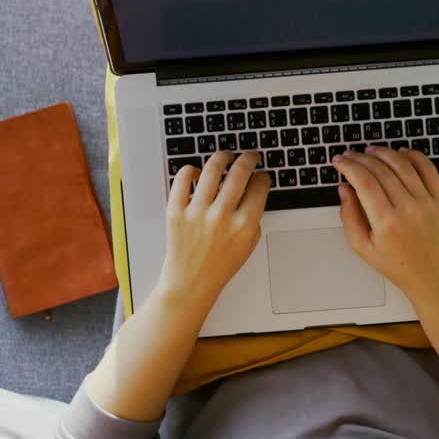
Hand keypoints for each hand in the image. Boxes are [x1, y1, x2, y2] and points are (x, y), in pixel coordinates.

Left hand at [161, 151, 269, 304]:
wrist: (191, 283)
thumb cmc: (220, 265)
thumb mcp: (249, 245)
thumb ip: (254, 217)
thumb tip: (254, 189)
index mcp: (244, 226)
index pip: (259, 187)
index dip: (263, 176)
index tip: (261, 174)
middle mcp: (221, 217)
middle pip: (240, 172)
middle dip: (249, 159)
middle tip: (249, 156)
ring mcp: (197, 213)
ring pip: (212, 169)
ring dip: (222, 157)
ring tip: (225, 157)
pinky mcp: (176, 212)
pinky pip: (182, 179)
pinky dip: (190, 170)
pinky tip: (197, 172)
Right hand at [331, 146, 438, 300]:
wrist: (431, 275)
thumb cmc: (397, 264)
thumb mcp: (362, 248)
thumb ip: (349, 217)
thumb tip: (344, 189)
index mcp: (386, 222)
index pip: (364, 181)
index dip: (348, 166)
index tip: (339, 161)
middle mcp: (408, 209)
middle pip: (381, 170)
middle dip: (361, 158)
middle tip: (350, 155)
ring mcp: (426, 202)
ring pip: (403, 165)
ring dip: (383, 153)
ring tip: (370, 151)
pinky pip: (427, 169)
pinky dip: (414, 156)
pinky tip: (401, 153)